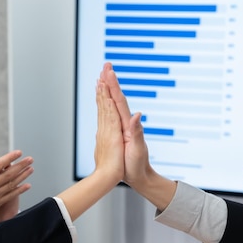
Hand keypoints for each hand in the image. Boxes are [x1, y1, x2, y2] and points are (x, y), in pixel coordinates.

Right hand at [0, 141, 32, 223]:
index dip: (9, 158)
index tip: (18, 152)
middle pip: (7, 174)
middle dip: (20, 166)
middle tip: (30, 159)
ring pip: (10, 185)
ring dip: (22, 176)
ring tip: (31, 168)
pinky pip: (9, 196)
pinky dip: (19, 190)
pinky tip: (27, 185)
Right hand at [99, 62, 148, 187]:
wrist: (140, 177)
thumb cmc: (138, 165)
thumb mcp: (138, 149)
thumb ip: (137, 132)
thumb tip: (137, 115)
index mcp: (128, 125)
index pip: (119, 101)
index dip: (113, 86)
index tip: (108, 72)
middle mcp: (125, 123)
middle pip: (116, 98)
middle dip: (110, 82)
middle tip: (105, 66)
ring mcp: (121, 127)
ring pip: (112, 104)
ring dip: (107, 90)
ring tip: (102, 78)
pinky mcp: (117, 132)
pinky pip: (109, 114)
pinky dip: (105, 104)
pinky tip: (103, 101)